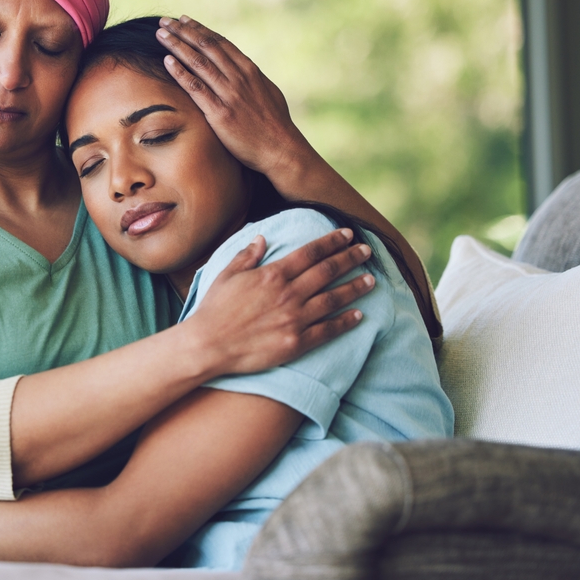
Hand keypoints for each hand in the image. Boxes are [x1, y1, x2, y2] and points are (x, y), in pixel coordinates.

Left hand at [156, 15, 317, 179]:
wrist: (280, 149)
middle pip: (206, 47)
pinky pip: (196, 88)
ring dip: (177, 46)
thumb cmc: (275, 124)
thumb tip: (242, 69)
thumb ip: (252, 79)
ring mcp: (230, 94)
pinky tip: (166, 61)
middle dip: (183, 32)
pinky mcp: (220, 113)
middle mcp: (239, 77)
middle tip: (165, 21)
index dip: (199, 30)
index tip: (184, 21)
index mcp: (250, 70)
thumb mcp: (267, 92)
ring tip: (160, 34)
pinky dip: (180, 72)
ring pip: (198, 63)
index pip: (220, 43)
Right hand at [185, 228, 373, 376]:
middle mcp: (288, 293)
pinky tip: (359, 315)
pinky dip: (345, 322)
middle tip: (367, 251)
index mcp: (272, 274)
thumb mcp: (226, 274)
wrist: (208, 345)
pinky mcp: (296, 342)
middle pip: (327, 271)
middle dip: (350, 258)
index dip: (331, 242)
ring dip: (355, 287)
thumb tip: (263, 238)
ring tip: (371, 280)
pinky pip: (327, 330)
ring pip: (333, 298)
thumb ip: (247, 255)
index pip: (310, 253)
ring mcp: (294, 319)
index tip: (347, 234)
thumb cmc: (214, 309)